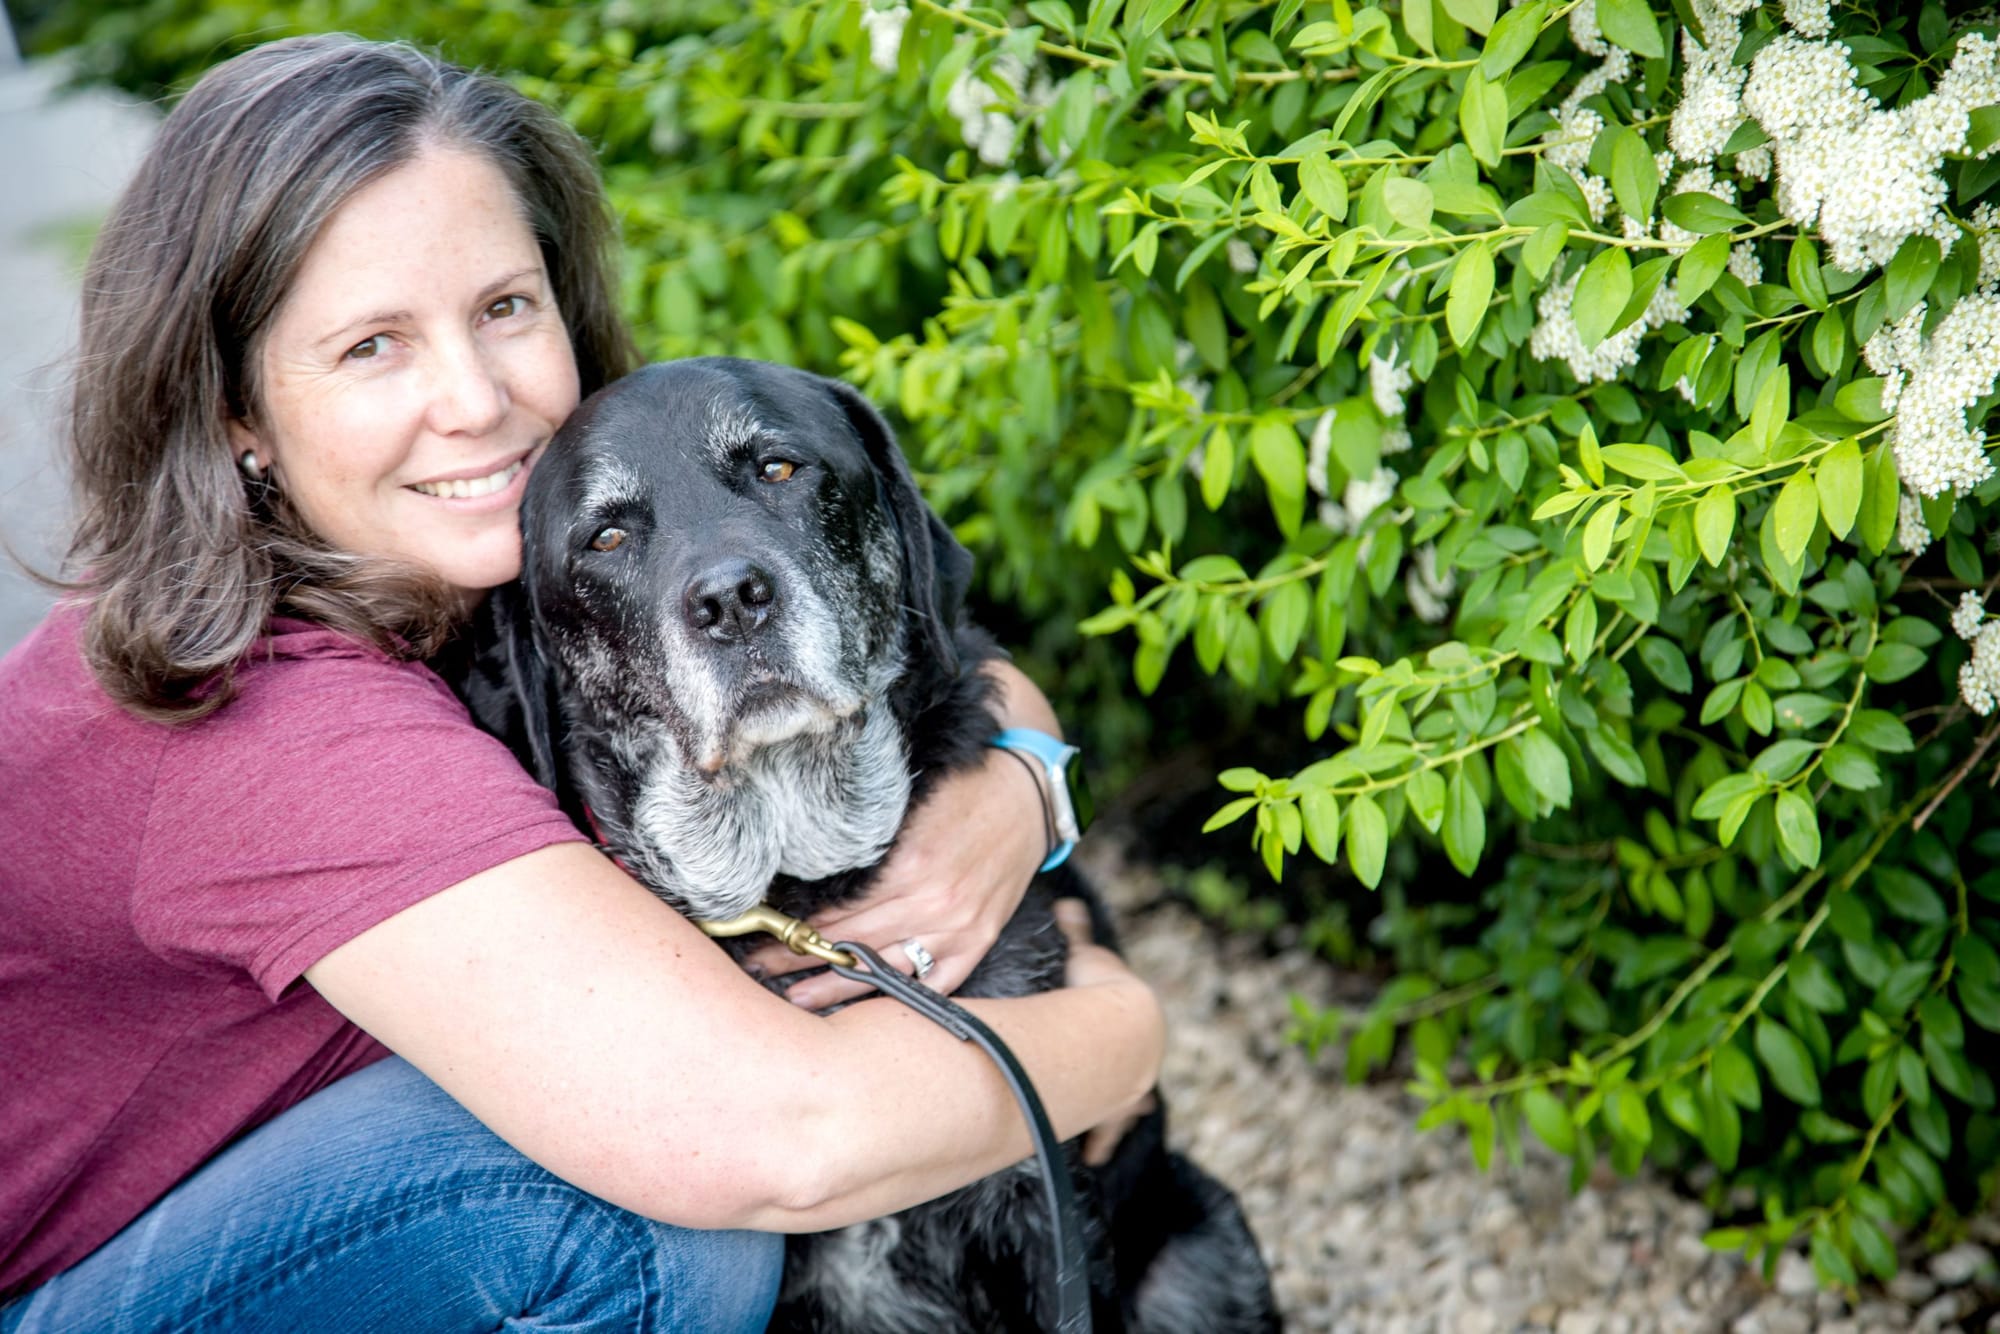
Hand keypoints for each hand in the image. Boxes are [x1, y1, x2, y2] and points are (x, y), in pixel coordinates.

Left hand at [742, 737, 1048, 1008]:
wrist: (1028, 796)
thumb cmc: (962, 788)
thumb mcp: (909, 801)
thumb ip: (864, 837)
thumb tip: (804, 864)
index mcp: (910, 863)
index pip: (836, 908)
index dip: (793, 923)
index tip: (758, 932)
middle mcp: (933, 902)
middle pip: (850, 942)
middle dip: (799, 956)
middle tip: (758, 966)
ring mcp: (958, 927)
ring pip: (885, 971)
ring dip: (836, 987)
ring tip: (796, 997)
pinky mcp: (978, 940)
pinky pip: (935, 982)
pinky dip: (899, 996)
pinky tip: (865, 1006)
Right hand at [1050, 897, 1162, 1164]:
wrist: (1115, 1033)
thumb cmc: (1101, 994)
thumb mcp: (1086, 959)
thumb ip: (1076, 933)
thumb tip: (1068, 904)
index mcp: (1131, 1027)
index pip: (1134, 1035)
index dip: (1131, 1044)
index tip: (1130, 1055)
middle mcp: (1135, 1062)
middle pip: (1136, 1077)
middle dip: (1131, 1091)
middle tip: (1132, 1104)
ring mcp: (1126, 1091)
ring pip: (1125, 1112)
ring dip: (1115, 1124)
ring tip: (1103, 1143)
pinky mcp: (1113, 1113)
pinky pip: (1106, 1134)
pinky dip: (1101, 1144)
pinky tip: (1096, 1157)